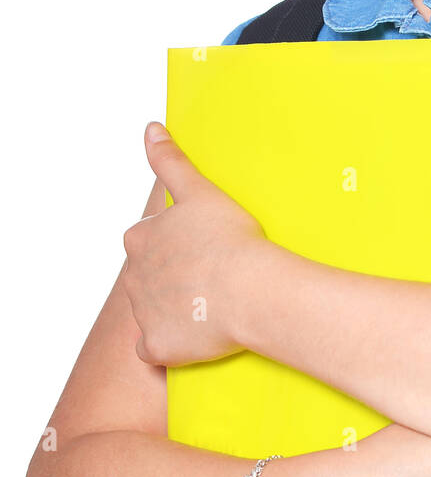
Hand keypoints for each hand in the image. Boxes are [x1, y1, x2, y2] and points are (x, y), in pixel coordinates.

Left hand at [126, 121, 268, 366]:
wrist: (250, 290)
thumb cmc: (231, 239)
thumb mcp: (198, 190)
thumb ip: (170, 159)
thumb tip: (150, 128)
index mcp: (140, 238)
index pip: (147, 240)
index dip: (176, 244)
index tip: (204, 248)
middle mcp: (133, 276)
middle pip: (148, 277)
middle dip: (171, 277)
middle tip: (211, 276)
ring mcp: (144, 314)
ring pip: (152, 311)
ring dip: (174, 309)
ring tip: (214, 305)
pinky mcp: (158, 347)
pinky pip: (156, 349)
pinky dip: (171, 344)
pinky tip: (198, 336)